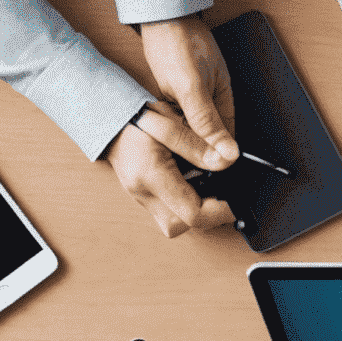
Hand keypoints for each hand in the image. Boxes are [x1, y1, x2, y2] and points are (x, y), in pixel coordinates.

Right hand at [103, 113, 237, 236]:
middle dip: (208, 216)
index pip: (193, 214)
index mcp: (150, 175)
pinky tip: (192, 183)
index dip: (221, 211)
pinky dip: (184, 202)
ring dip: (196, 211)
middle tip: (223, 195)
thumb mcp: (170, 121)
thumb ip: (199, 144)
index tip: (236, 201)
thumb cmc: (134, 114)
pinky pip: (168, 211)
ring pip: (175, 223)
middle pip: (183, 226)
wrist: (105, 114)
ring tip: (208, 187)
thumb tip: (228, 161)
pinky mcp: (143, 195)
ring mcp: (141, 196)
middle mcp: (143, 193)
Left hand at [138, 15, 238, 165]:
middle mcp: (213, 103)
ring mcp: (196, 98)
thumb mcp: (191, 87)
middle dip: (185, 142)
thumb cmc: (176, 43)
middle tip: (166, 136)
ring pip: (187, 129)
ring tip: (158, 121)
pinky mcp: (180, 94)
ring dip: (173, 131)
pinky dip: (165, 119)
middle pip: (204, 139)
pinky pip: (175, 117)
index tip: (187, 162)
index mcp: (225, 102)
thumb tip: (229, 154)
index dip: (207, 156)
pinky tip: (155, 113)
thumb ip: (208, 123)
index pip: (223, 144)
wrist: (158, 15)